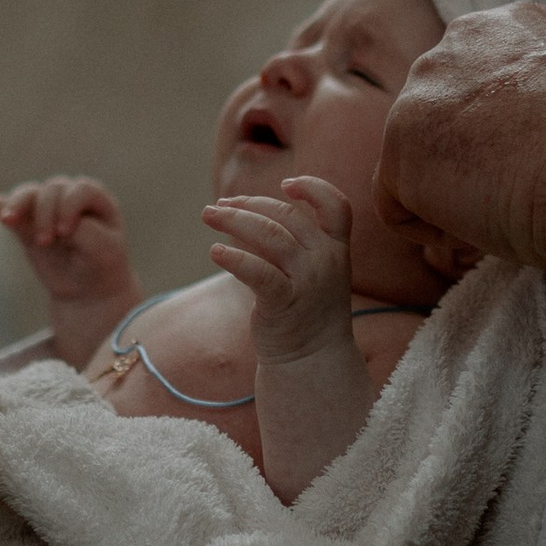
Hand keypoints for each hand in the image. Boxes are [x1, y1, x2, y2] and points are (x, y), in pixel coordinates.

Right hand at [0, 176, 136, 312]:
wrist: (86, 291)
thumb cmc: (100, 267)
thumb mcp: (103, 251)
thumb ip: (84, 231)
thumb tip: (54, 222)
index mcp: (96, 199)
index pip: (79, 190)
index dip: (68, 207)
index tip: (64, 234)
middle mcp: (70, 196)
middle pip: (51, 189)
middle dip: (44, 213)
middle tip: (45, 242)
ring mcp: (46, 207)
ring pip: (27, 193)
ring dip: (17, 205)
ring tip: (8, 221)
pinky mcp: (26, 221)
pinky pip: (7, 205)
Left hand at [203, 175, 352, 358]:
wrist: (313, 361)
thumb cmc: (306, 311)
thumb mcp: (313, 272)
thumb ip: (294, 243)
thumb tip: (249, 212)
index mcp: (337, 250)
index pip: (337, 207)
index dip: (314, 188)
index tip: (286, 184)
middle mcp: (327, 261)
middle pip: (286, 216)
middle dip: (249, 205)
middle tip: (219, 206)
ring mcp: (308, 282)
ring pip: (268, 235)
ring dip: (234, 220)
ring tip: (208, 215)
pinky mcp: (284, 303)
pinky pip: (257, 272)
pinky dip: (234, 258)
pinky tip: (215, 251)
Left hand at [376, 3, 545, 277]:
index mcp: (516, 23)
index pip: (480, 83)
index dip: (500, 136)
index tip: (537, 165)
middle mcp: (460, 40)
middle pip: (442, 120)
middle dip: (469, 164)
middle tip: (523, 196)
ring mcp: (423, 91)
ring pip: (422, 167)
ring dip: (457, 200)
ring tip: (514, 212)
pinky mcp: (401, 147)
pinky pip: (401, 212)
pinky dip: (439, 234)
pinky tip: (487, 230)